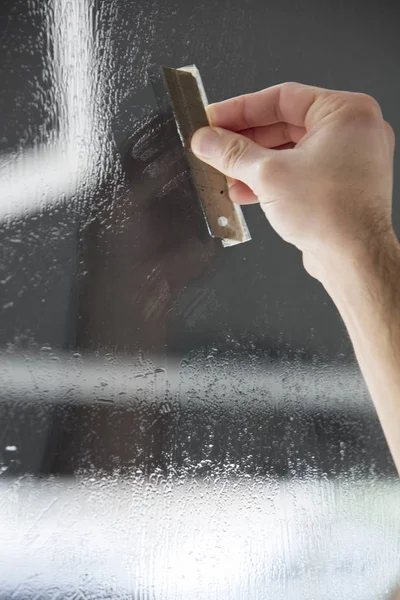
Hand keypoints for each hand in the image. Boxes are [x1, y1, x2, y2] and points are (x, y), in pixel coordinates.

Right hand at [191, 83, 395, 282]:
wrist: (354, 259)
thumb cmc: (334, 214)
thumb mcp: (268, 175)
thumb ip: (232, 153)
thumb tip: (207, 139)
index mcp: (345, 113)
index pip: (281, 97)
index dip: (241, 108)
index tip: (214, 118)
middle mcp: (352, 132)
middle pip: (284, 125)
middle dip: (244, 140)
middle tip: (214, 145)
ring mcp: (347, 161)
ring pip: (289, 151)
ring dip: (253, 163)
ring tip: (224, 172)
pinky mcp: (339, 186)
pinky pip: (298, 172)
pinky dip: (271, 180)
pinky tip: (244, 191)